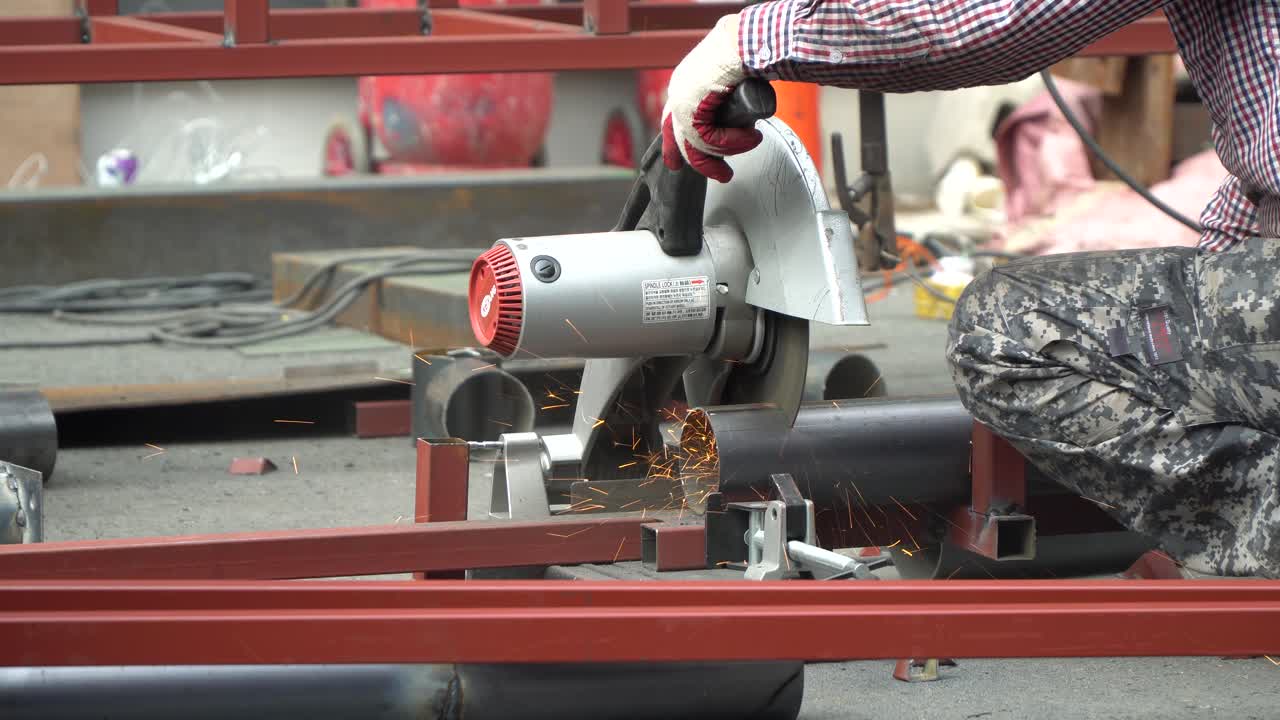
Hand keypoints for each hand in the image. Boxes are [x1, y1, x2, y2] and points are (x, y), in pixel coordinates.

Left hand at [661, 14, 763, 182]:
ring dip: (731, 148)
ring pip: (699, 143)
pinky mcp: (690, 109)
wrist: (745, 40)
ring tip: (753, 139)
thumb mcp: (732, 79)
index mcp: (685, 83)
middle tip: (723, 175)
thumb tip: (742, 115)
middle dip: (703, 163)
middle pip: (681, 140)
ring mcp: (681, 101)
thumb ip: (727, 98)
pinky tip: (749, 136)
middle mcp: (678, 93)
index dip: (675, 145)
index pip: (673, 120)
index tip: (677, 163)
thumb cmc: (745, 51)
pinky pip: (708, 139)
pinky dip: (733, 142)